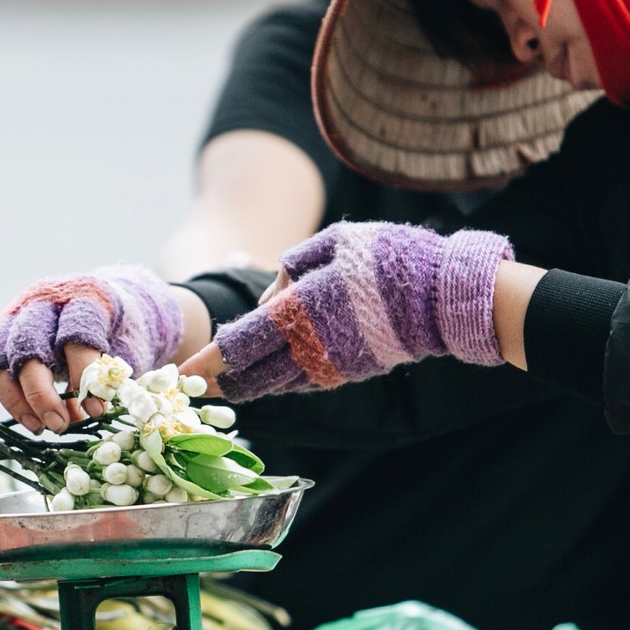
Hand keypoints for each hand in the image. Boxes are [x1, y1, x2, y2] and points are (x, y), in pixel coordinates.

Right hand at [0, 265, 183, 431]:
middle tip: (59, 425)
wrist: (106, 308)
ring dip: (13, 399)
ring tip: (37, 427)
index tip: (96, 409)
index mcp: (84, 296)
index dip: (83, 373)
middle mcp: (43, 303)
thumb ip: (111, 375)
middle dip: (40, 394)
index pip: (77, 332)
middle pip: (27, 347)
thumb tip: (91, 409)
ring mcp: (15, 315)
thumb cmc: (120, 332)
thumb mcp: (130, 347)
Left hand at [177, 222, 511, 401]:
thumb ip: (293, 266)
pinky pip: (303, 383)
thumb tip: (270, 295)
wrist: (443, 300)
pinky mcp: (348, 373)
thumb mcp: (335, 242)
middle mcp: (310, 347)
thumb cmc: (389, 259)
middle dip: (223, 381)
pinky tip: (268, 381)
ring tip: (226, 387)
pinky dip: (280, 384)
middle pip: (254, 373)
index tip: (185, 371)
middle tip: (196, 385)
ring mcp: (330, 365)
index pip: (243, 342)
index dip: (212, 359)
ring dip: (249, 387)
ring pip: (277, 384)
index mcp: (300, 310)